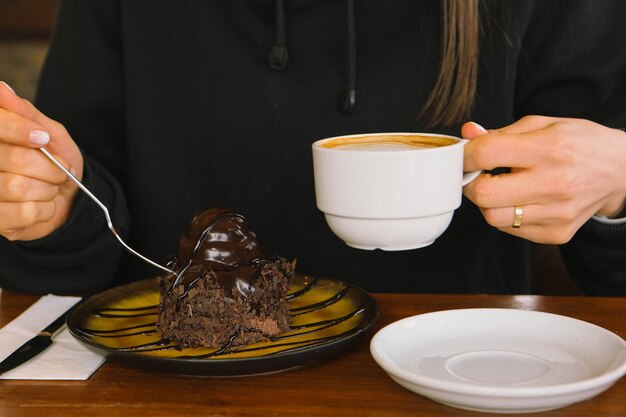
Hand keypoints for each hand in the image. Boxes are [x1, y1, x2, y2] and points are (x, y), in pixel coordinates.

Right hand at [0, 82, 82, 240]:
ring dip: (47, 188)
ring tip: (51, 188)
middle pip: (9, 158)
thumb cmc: (56, 162)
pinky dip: (44, 209)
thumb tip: (1, 89)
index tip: (42, 137)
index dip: (17, 129)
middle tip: (60, 170)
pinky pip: (23, 213)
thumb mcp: (49, 133)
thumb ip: (26, 114)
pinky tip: (43, 206)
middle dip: (46, 165)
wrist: (70, 200)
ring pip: (16, 186)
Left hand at [462, 116, 625, 243]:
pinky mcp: (557, 233)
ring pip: (492, 217)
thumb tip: (467, 133)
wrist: (621, 172)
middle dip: (471, 182)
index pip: (486, 155)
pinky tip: (518, 199)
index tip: (465, 155)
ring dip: (487, 202)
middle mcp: (555, 184)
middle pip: (483, 194)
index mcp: (550, 149)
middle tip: (478, 174)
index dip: (465, 155)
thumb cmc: (580, 143)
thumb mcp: (544, 124)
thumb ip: (501, 132)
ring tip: (500, 186)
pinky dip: (505, 214)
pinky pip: (510, 228)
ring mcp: (557, 213)